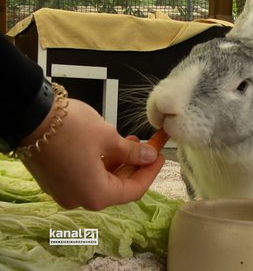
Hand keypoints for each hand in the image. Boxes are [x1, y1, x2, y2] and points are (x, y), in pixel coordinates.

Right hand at [20, 98, 164, 209]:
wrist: (28, 117)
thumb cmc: (71, 128)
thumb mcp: (108, 138)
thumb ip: (132, 152)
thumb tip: (150, 156)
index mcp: (96, 195)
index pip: (134, 190)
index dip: (151, 172)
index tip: (161, 156)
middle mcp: (80, 199)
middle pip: (118, 187)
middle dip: (135, 166)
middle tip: (148, 147)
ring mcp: (65, 192)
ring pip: (102, 181)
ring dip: (120, 163)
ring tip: (131, 141)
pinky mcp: (56, 181)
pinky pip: (86, 176)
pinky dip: (102, 164)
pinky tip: (111, 146)